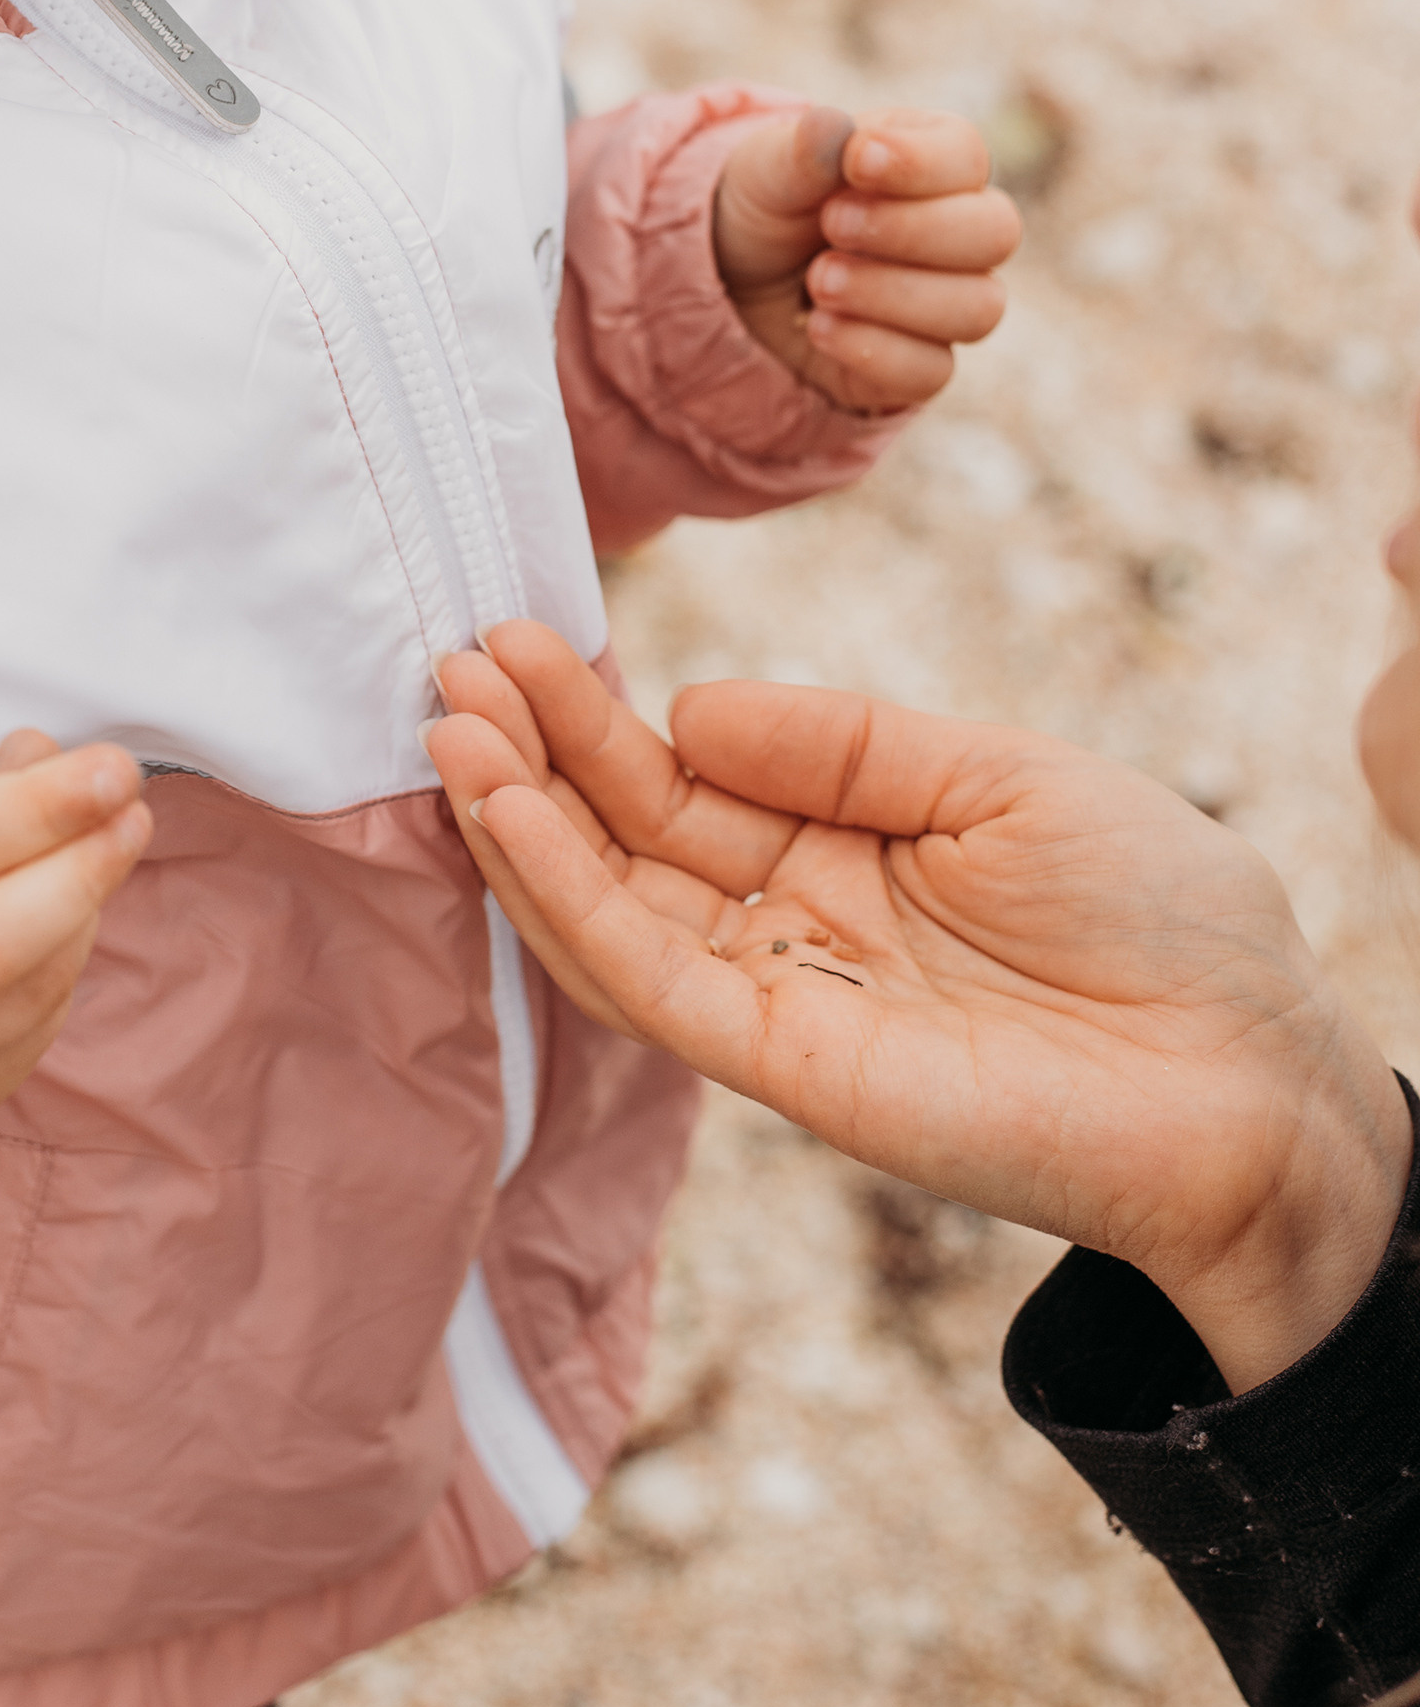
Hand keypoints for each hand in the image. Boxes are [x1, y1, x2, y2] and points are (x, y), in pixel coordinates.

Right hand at [0, 730, 151, 1137]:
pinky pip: (31, 1033)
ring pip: (22, 994)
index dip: (38, 809)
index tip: (114, 768)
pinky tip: (64, 921)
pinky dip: (64, 966)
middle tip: (132, 813)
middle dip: (79, 873)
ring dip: (83, 914)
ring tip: (100, 850)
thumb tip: (50, 756)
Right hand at [428, 625, 1409, 1392]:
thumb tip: (688, 707)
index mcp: (843, 842)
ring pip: (611, 909)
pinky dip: (569, 903)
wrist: (1254, 1070)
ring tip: (452, 726)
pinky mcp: (783, 1067)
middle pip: (627, 833)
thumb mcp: (1003, 774)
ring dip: (521, 823)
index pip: (685, 774)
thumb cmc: (1162, 912)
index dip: (600, 713)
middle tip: (452, 668)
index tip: (517, 637)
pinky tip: (510, 820)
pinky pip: (649, 981)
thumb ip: (847, 743)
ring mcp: (779, 996)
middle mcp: (791, 922)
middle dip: (535, 752)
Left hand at [713, 103, 1020, 412]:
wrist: (736, 279)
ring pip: (978, 309)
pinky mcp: (920, 366)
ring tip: (818, 281)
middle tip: (833, 225)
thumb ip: (803, 150)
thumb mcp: (769, 169)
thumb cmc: (772, 206)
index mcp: (934, 163)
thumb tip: (831, 126)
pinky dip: (872, 349)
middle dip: (910, 230)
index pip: (968, 156)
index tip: (857, 160)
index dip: (920, 162)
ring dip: (890, 292)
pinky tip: (819, 326)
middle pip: (996, 234)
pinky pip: (933, 371)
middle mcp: (959, 233)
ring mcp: (947, 304)